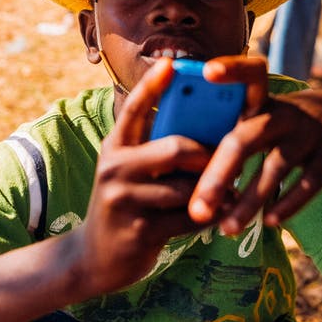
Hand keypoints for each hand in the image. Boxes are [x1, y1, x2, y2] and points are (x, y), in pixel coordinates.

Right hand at [69, 58, 213, 293]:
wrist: (93, 258)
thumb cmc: (125, 205)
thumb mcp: (130, 171)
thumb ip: (156, 150)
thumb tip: (205, 130)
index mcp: (115, 147)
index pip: (134, 109)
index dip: (152, 86)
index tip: (170, 64)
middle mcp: (115, 168)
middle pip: (175, 149)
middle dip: (207, 155)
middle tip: (228, 158)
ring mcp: (125, 200)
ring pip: (187, 188)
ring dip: (212, 191)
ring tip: (228, 193)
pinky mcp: (139, 231)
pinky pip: (188, 218)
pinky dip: (207, 217)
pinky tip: (214, 216)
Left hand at [186, 57, 321, 234]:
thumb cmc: (280, 124)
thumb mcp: (259, 114)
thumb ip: (225, 127)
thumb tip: (175, 160)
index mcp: (260, 100)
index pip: (248, 74)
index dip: (231, 70)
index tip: (207, 71)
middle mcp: (283, 113)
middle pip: (246, 138)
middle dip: (219, 175)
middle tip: (197, 209)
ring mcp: (309, 134)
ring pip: (275, 167)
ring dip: (250, 201)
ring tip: (227, 229)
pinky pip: (309, 182)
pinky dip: (289, 203)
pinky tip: (270, 222)